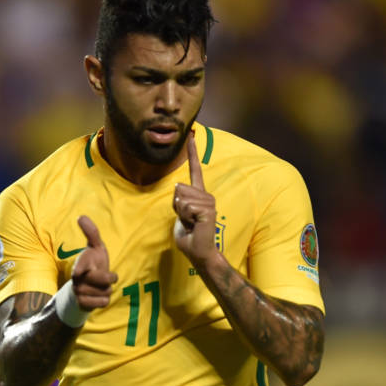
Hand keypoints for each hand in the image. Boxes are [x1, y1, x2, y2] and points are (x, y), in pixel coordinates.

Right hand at [72, 215, 117, 308]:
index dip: (81, 269)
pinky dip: (104, 299)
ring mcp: (79, 292)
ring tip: (100, 286)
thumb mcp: (96, 247)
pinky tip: (98, 296)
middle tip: (108, 276)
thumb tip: (81, 216)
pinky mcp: (83, 304)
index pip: (80, 267)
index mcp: (80, 265)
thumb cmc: (93, 263)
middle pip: (105, 281)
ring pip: (106, 292)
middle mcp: (77, 279)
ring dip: (107, 290)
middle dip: (111, 278)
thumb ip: (91, 233)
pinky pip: (103, 302)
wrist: (84, 287)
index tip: (79, 272)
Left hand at [173, 130, 218, 266]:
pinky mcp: (208, 210)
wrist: (198, 251)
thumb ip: (178, 201)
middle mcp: (206, 195)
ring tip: (190, 223)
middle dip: (177, 207)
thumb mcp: (179, 214)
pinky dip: (185, 218)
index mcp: (198, 194)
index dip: (193, 152)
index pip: (195, 169)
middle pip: (179, 189)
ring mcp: (209, 202)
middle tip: (186, 220)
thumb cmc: (188, 235)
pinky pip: (186, 207)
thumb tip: (179, 188)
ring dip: (181, 213)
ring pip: (181, 198)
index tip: (192, 134)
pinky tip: (193, 225)